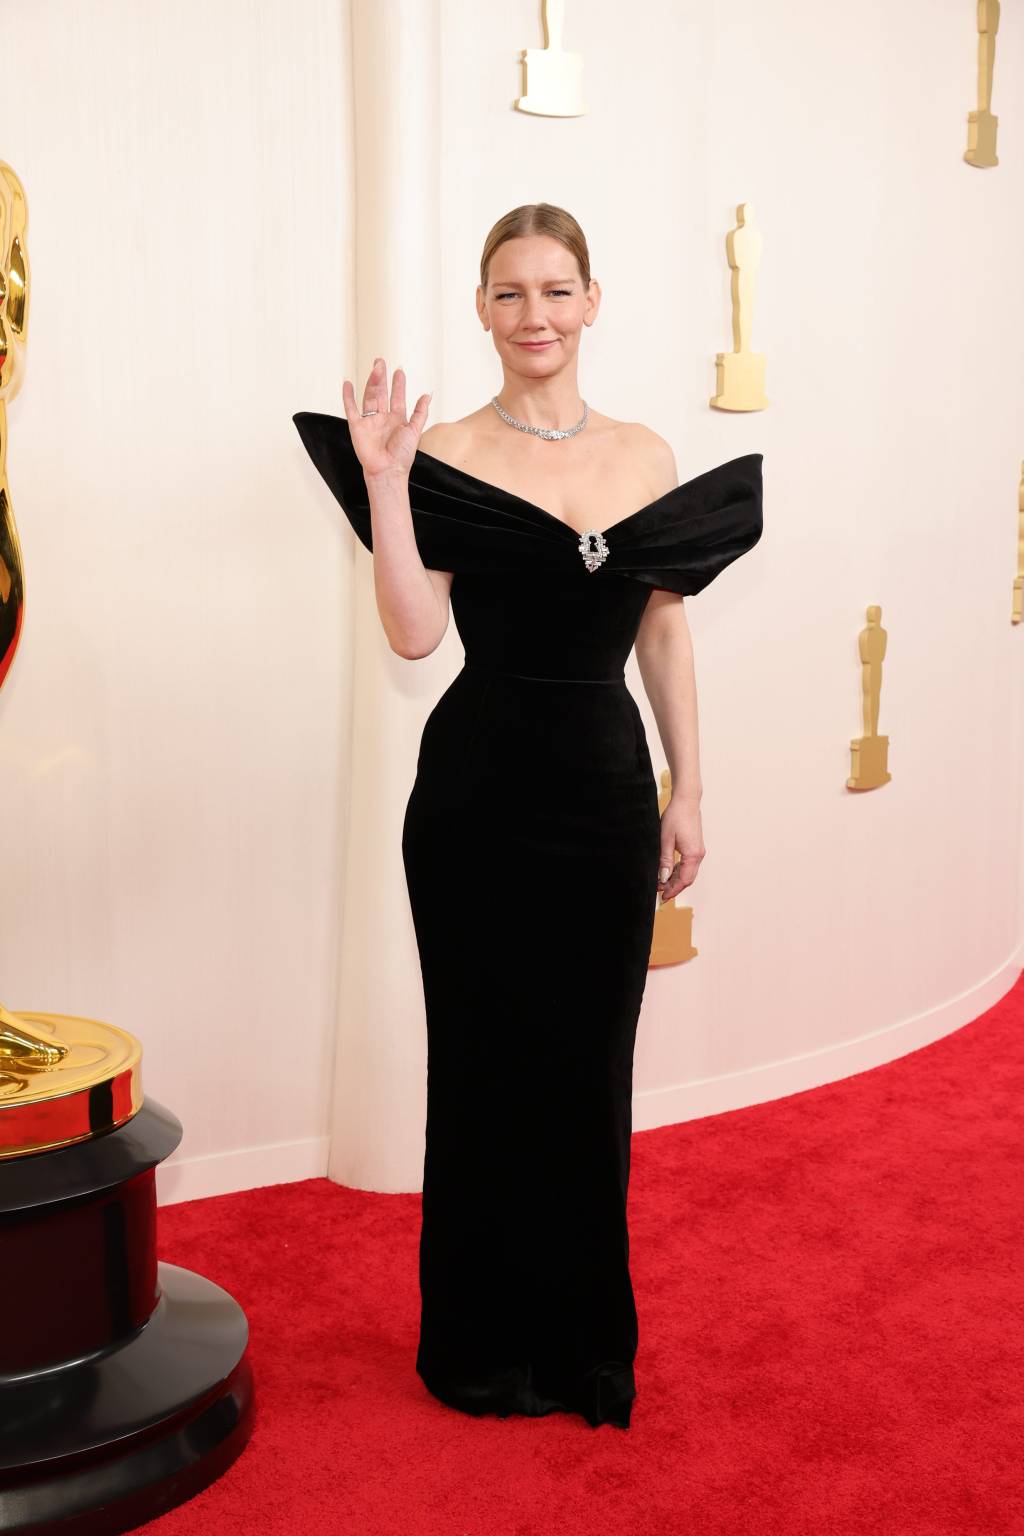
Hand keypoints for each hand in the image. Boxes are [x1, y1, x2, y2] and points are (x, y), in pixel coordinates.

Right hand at [341, 358, 431, 478]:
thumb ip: (420, 412)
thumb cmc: (402, 455)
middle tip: (381, 361)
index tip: (399, 371)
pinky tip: (347, 384)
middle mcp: (382, 419)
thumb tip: (427, 395)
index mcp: (397, 420)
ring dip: (372, 382)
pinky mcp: (357, 427)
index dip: (398, 384)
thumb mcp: (415, 430)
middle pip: (381, 393)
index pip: (397, 397)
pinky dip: (348, 396)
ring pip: (369, 396)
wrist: (388, 470)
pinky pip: (351, 408)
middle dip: (381, 377)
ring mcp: (369, 421)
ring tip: (375, 367)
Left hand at [657, 799, 704, 902]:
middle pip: (687, 879)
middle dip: (674, 887)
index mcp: (692, 855)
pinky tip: (668, 872)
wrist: (687, 801)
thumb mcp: (665, 839)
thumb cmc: (676, 816)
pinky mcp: (695, 847)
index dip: (673, 890)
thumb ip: (664, 860)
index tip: (663, 897)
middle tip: (660, 893)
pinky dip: (678, 871)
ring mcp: (698, 851)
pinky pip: (688, 865)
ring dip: (676, 879)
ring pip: (688, 872)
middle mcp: (698, 855)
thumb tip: (663, 878)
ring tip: (661, 883)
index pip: (684, 880)